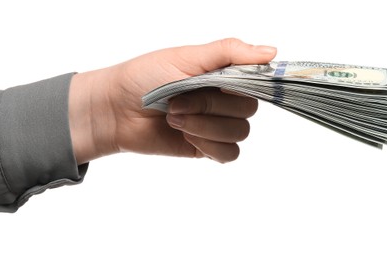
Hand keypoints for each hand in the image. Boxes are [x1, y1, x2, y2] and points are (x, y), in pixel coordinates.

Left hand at [68, 38, 276, 163]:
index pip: (257, 80)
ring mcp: (216, 125)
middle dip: (212, 105)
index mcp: (222, 74)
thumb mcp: (186, 57)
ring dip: (206, 126)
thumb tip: (271, 52)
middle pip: (248, 109)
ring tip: (175, 118)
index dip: (249, 84)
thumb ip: (228, 53)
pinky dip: (209, 145)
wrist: (115, 110)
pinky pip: (229, 153)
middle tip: (178, 101)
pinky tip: (185, 136)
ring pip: (240, 132)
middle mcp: (223, 99)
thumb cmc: (144, 77)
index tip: (226, 85)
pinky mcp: (206, 147)